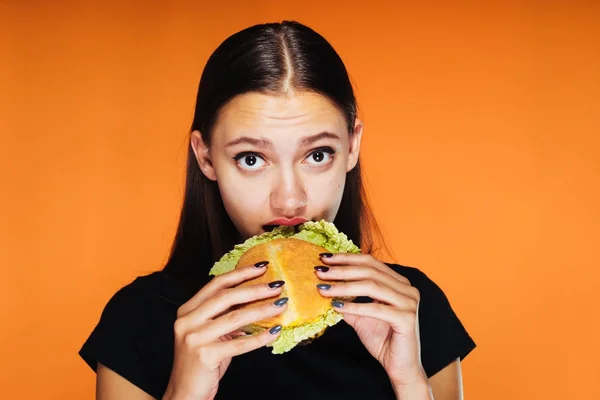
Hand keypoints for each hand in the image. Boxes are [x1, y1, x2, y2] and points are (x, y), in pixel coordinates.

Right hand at [163, 261, 287, 399]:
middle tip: (276, 285)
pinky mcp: (204, 355)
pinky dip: (259, 338)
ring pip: (235, 318)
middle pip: (226, 296)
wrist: (185, 394)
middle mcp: (187, 321)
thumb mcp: (211, 333)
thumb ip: (225, 316)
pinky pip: (239, 343)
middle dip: (254, 289)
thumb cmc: (202, 363)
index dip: (240, 274)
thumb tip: (257, 299)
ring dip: (262, 310)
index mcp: (187, 310)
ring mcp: (194, 337)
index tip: (261, 267)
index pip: (216, 284)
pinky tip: (274, 332)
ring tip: (281, 304)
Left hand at [315, 253, 429, 389]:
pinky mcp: (406, 318)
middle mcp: (407, 288)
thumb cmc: (383, 339)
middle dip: (342, 270)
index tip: (324, 258)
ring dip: (344, 286)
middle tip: (320, 272)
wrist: (400, 366)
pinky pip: (375, 308)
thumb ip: (348, 300)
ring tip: (324, 289)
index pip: (370, 262)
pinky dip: (355, 306)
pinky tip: (337, 307)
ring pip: (372, 286)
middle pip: (370, 271)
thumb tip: (326, 286)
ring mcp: (409, 302)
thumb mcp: (360, 316)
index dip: (346, 258)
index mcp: (399, 282)